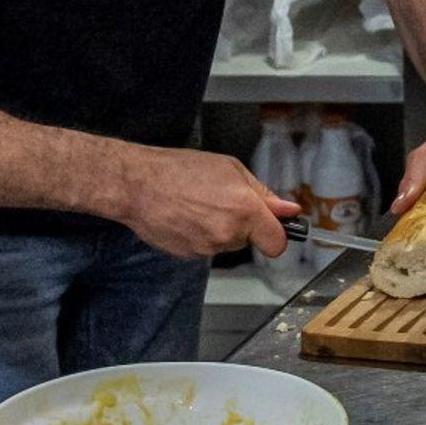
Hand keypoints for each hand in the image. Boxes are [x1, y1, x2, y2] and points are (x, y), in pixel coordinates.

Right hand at [116, 147, 301, 258]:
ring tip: (199, 205)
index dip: (277, 234)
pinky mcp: (190, 256)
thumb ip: (262, 193)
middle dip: (243, 224)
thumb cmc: (179, 170)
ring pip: (227, 244)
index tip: (273, 226)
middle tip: (222, 200)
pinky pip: (206, 247)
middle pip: (250, 241)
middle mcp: (228, 234)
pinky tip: (186, 216)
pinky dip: (201, 235)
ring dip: (220, 228)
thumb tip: (288, 209)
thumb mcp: (229, 168)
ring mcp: (208, 248)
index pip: (277, 243)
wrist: (137, 185)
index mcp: (244, 210)